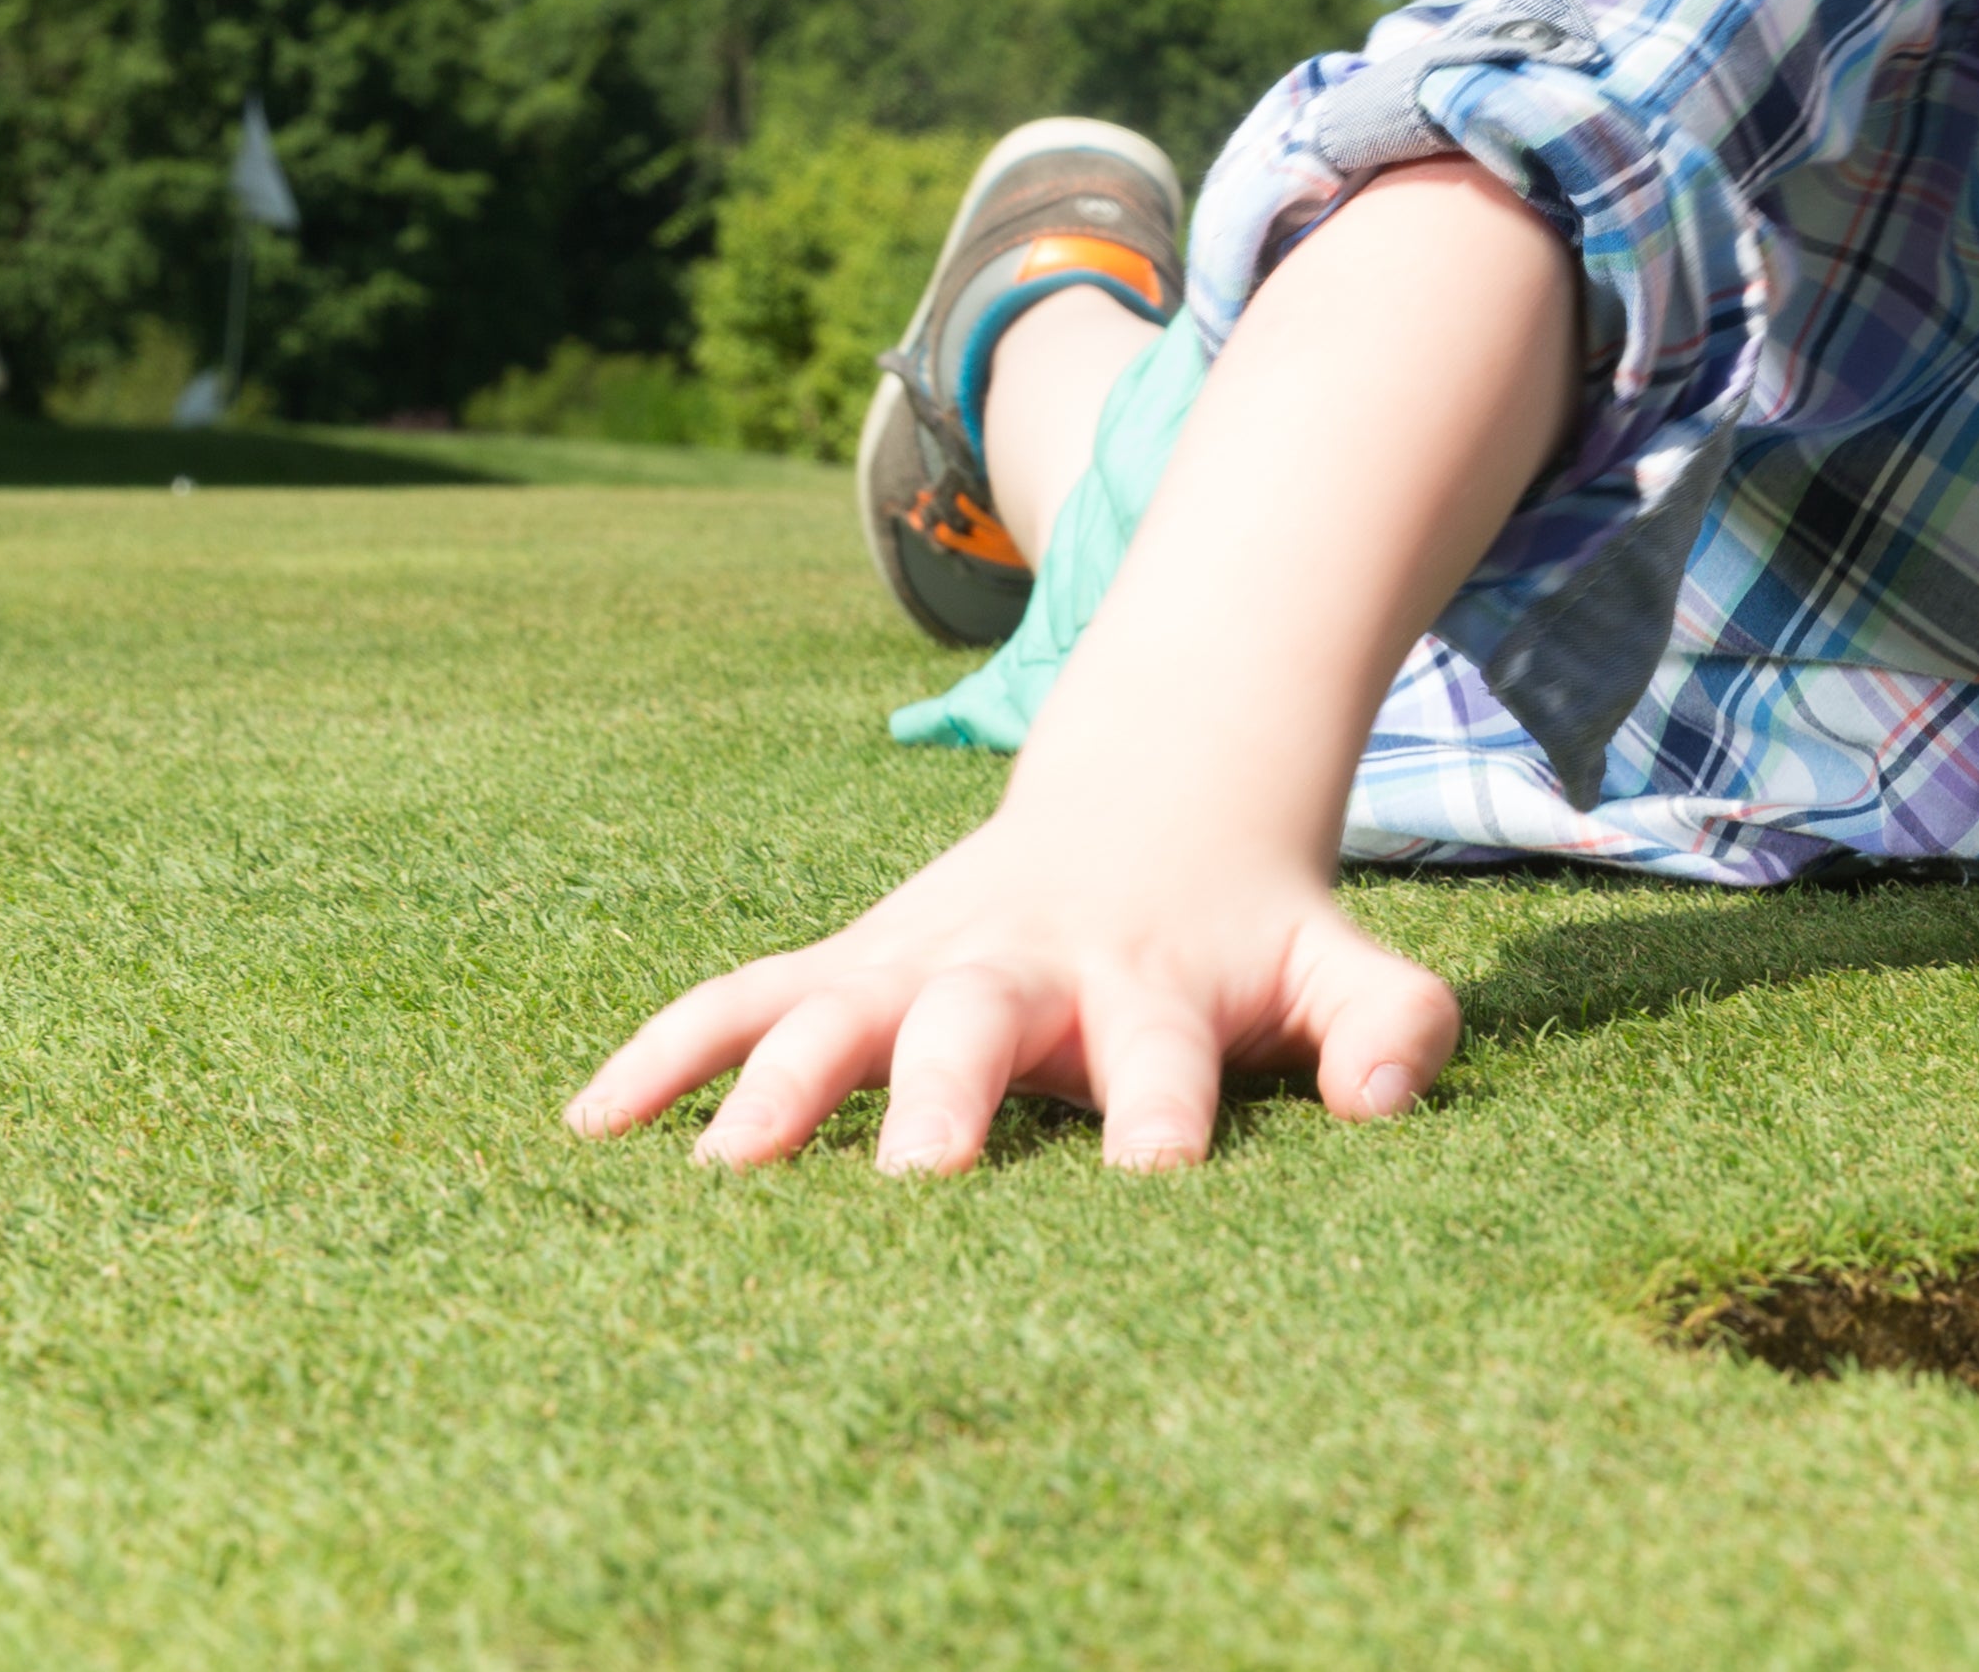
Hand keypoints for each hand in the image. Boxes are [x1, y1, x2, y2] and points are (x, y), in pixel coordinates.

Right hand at [559, 807, 1460, 1172]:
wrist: (1157, 802)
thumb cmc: (1245, 935)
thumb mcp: (1337, 963)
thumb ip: (1390, 1026)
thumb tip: (1389, 1102)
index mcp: (1152, 986)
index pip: (1166, 1055)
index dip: (1163, 1112)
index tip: (1156, 1175)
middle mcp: (1025, 971)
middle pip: (978, 1027)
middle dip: (944, 1095)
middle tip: (915, 1175)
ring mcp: (923, 964)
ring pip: (836, 1009)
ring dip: (779, 1081)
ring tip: (723, 1168)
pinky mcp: (845, 966)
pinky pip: (741, 999)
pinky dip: (667, 1053)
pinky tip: (587, 1127)